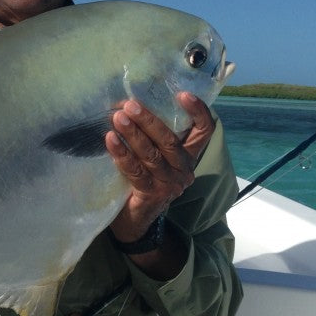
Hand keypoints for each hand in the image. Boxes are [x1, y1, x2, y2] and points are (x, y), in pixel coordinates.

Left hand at [106, 92, 215, 242]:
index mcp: (188, 156)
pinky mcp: (152, 194)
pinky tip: (111, 141)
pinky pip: (136, 171)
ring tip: (118, 118)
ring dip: (134, 135)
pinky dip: (122, 154)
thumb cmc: (143, 179)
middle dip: (149, 121)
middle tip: (130, 105)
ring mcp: (170, 184)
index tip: (183, 94)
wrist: (134, 220)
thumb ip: (153, 136)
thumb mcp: (154, 156)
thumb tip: (130, 104)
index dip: (198, 111)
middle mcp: (184, 170)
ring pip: (152, 155)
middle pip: (170, 141)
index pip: (204, 131)